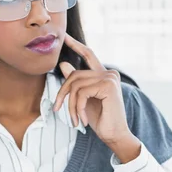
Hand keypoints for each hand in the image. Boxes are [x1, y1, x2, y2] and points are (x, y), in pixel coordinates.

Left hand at [54, 33, 133, 147]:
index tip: (64, 36)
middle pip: (75, 75)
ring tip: (75, 120)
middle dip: (62, 93)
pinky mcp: (108, 86)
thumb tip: (63, 64)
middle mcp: (109, 73)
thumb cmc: (100, 120)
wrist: (114, 135)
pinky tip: (83, 120)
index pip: (88, 55)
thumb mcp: (83, 100)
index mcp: (103, 75)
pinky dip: (78, 108)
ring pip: (76, 85)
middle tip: (57, 109)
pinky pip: (81, 93)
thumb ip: (76, 83)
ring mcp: (110, 78)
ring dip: (71, 106)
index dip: (76, 45)